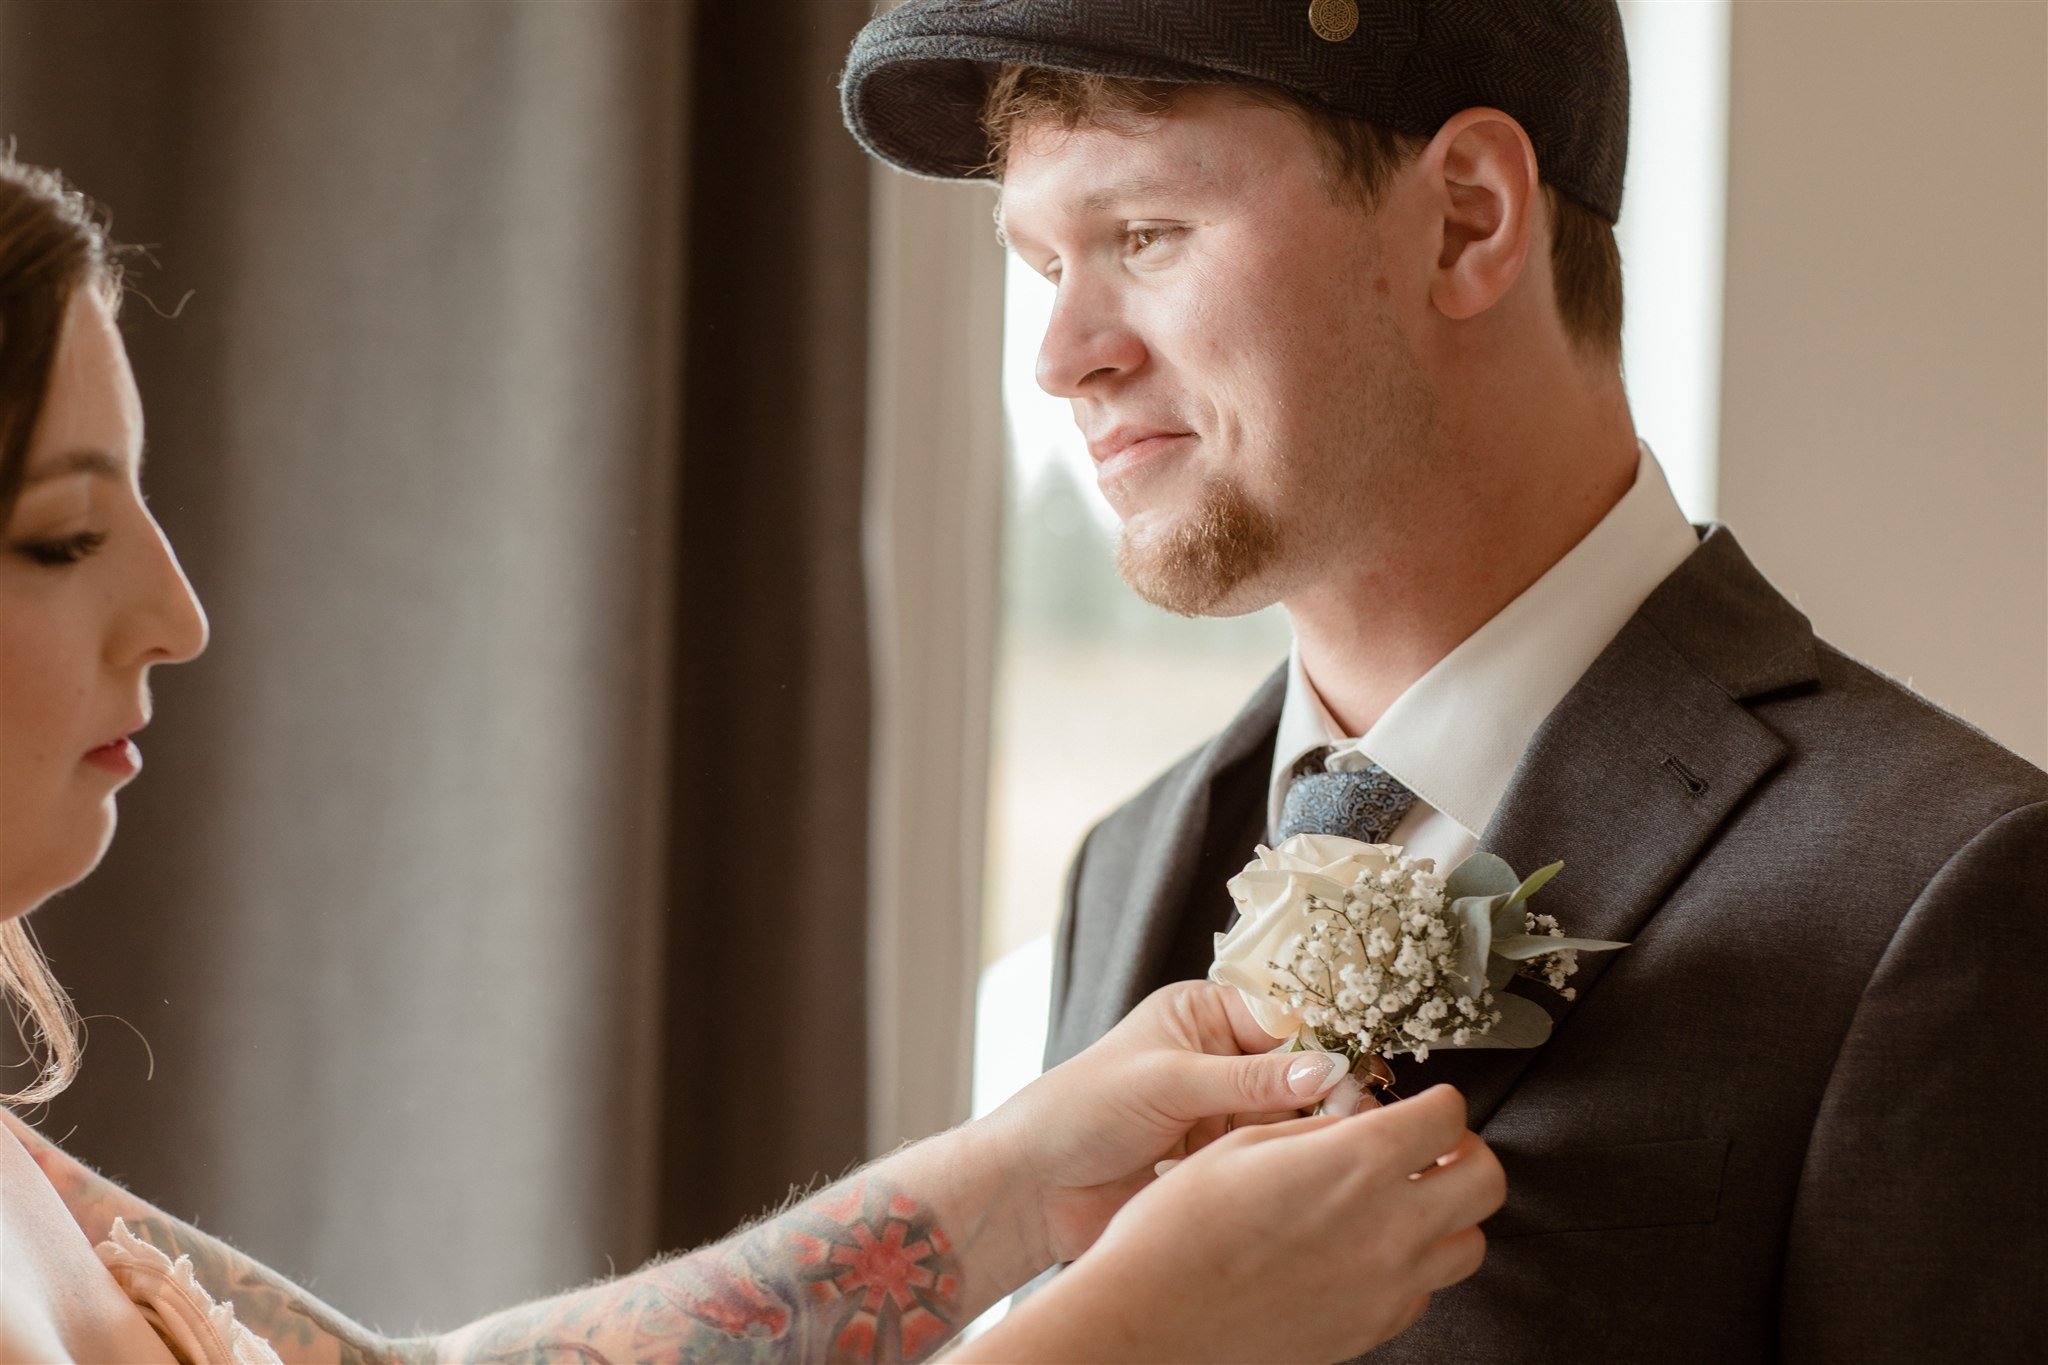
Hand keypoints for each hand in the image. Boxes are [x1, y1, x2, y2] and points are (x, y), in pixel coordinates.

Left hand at [973, 980, 1360, 1266]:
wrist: (1035, 1189)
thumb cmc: (1081, 1111)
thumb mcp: (1168, 1082)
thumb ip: (1248, 1080)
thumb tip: (1325, 1068)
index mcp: (1202, 1014)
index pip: (1281, 1016)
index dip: (1322, 1040)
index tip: (1360, 1067)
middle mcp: (1217, 1055)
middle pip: (1296, 1067)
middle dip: (1325, 1090)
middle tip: (1358, 1113)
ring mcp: (1220, 1109)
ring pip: (1289, 1116)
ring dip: (1310, 1131)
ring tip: (1339, 1147)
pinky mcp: (1220, 1159)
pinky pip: (1270, 1155)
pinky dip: (1288, 1164)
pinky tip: (1311, 1176)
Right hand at [1044, 1085, 1503, 1363]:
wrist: (1152, 1317)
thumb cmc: (1179, 1228)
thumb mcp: (1245, 1144)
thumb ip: (1321, 1131)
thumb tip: (1359, 1124)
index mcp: (1358, 1162)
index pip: (1449, 1117)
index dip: (1438, 1103)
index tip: (1422, 1106)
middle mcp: (1391, 1226)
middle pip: (1488, 1181)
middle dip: (1465, 1155)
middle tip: (1430, 1151)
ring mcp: (1388, 1286)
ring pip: (1470, 1244)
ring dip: (1447, 1215)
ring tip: (1403, 1203)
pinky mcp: (1373, 1329)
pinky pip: (1424, 1292)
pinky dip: (1412, 1266)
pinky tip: (1367, 1252)